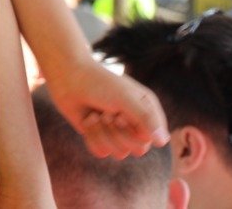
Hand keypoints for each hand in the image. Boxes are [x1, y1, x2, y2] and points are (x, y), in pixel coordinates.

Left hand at [47, 57, 168, 157]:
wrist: (68, 77)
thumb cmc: (99, 83)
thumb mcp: (125, 98)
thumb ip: (145, 119)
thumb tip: (163, 142)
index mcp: (148, 110)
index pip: (151, 139)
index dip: (133, 130)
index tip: (119, 113)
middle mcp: (136, 123)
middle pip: (138, 150)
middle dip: (117, 133)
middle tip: (105, 114)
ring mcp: (118, 131)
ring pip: (119, 153)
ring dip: (102, 134)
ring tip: (94, 115)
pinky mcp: (100, 136)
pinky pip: (102, 152)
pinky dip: (92, 137)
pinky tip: (87, 121)